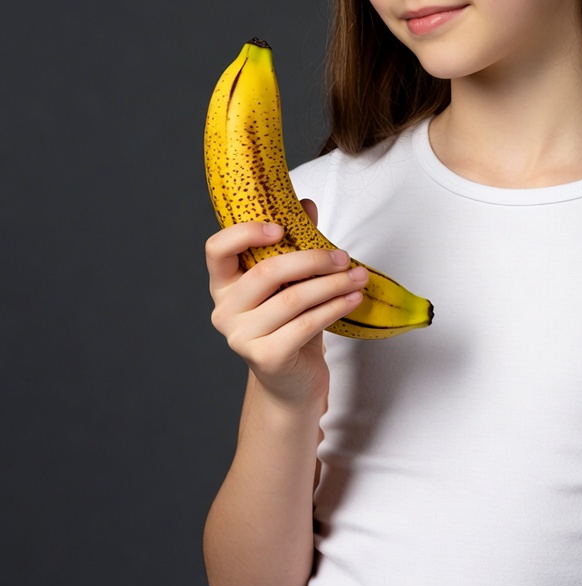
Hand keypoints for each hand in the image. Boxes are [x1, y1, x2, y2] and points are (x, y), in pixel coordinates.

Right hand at [205, 199, 367, 407]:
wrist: (292, 380)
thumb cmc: (290, 324)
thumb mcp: (292, 282)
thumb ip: (295, 243)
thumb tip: (306, 204)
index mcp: (225, 284)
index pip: (217, 250)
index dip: (244, 233)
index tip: (280, 228)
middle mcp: (225, 310)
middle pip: (266, 271)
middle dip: (312, 259)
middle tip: (344, 256)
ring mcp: (241, 337)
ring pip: (292, 299)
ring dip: (332, 284)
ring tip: (359, 277)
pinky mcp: (266, 358)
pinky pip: (305, 325)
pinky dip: (334, 308)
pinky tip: (353, 299)